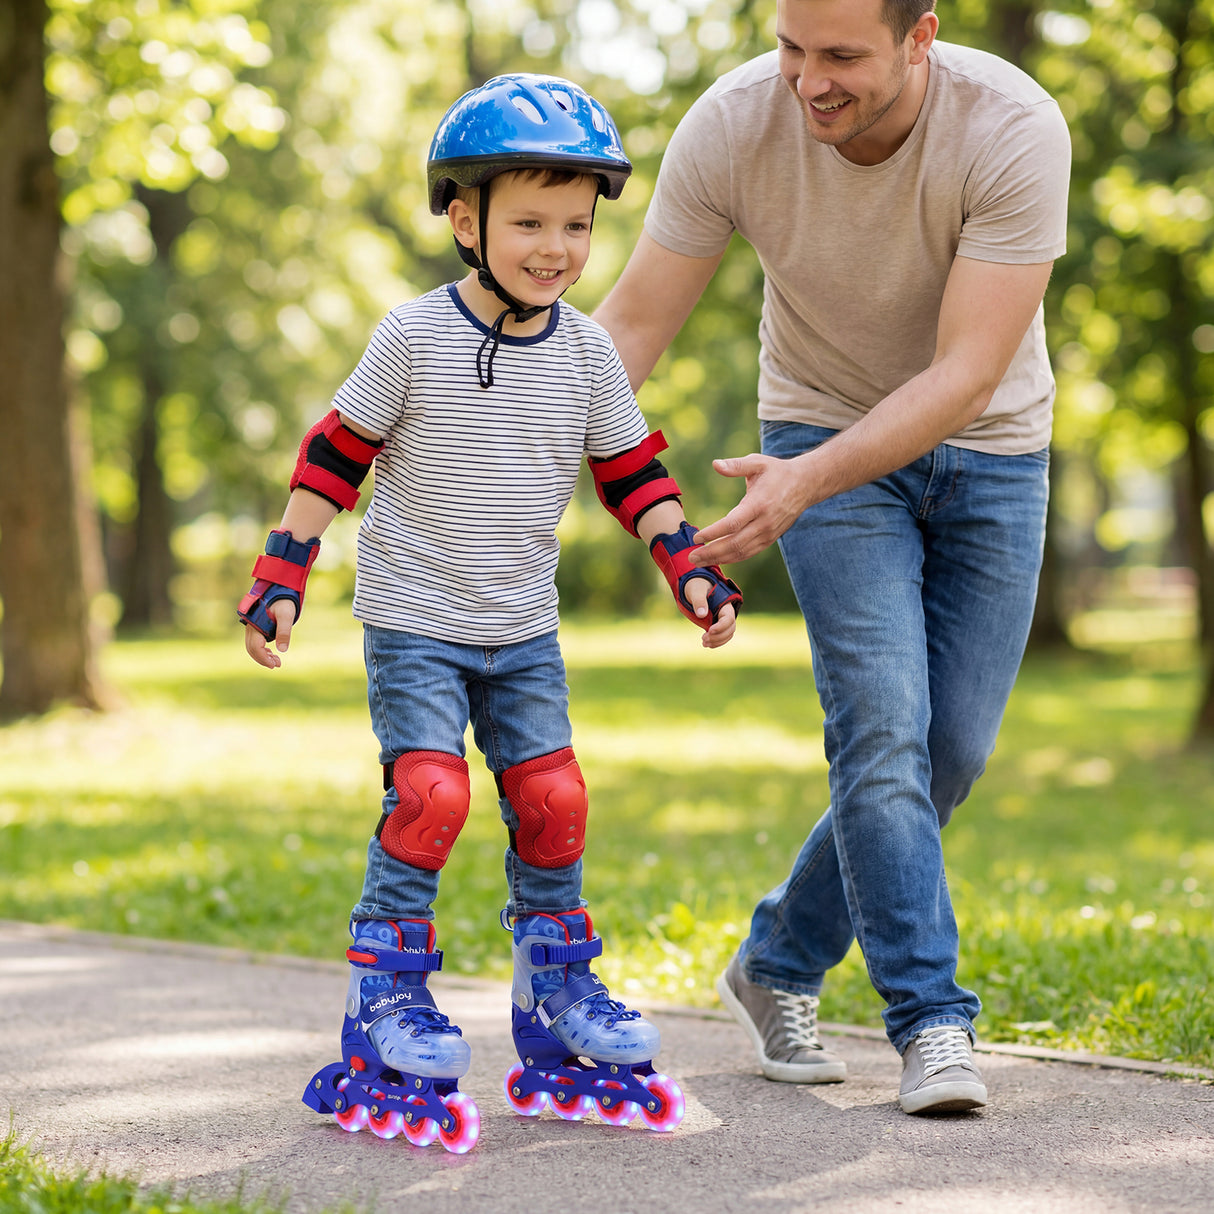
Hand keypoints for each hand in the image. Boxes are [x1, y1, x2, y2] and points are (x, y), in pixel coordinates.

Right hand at [244, 600, 296, 668]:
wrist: (279, 588)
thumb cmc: (283, 601)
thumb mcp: (286, 615)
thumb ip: (284, 632)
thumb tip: (282, 650)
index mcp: (256, 625)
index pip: (255, 647)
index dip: (263, 658)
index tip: (274, 665)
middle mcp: (251, 627)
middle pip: (252, 649)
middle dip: (263, 659)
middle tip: (277, 665)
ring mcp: (252, 627)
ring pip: (253, 646)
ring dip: (262, 655)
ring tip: (277, 661)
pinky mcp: (256, 626)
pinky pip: (255, 641)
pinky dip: (262, 649)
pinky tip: (272, 653)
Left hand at [681, 578, 737, 647]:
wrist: (696, 586)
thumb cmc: (697, 586)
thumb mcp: (696, 590)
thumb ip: (699, 601)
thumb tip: (702, 615)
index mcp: (725, 604)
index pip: (729, 618)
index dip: (721, 626)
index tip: (709, 630)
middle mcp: (726, 613)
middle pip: (730, 628)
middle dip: (719, 636)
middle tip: (704, 638)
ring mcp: (723, 619)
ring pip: (728, 634)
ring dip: (718, 641)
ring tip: (704, 643)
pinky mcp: (717, 624)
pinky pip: (722, 636)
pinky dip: (716, 642)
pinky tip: (706, 644)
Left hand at [690, 455, 806, 565]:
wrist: (805, 485)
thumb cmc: (777, 472)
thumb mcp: (758, 463)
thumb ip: (736, 465)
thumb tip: (715, 464)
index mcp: (758, 504)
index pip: (732, 524)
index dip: (713, 533)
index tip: (696, 537)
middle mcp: (764, 522)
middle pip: (735, 543)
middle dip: (711, 552)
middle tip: (692, 556)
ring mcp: (768, 533)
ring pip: (741, 552)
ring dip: (719, 559)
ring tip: (699, 561)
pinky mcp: (770, 539)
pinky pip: (749, 553)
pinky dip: (733, 558)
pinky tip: (718, 559)